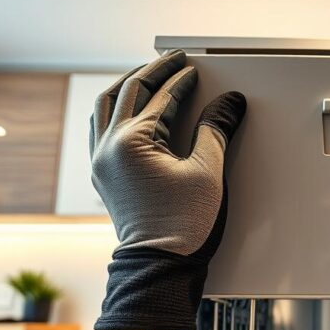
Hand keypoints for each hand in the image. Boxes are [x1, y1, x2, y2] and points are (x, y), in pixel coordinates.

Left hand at [90, 49, 245, 329]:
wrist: (159, 268)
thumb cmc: (182, 227)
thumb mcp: (207, 172)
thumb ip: (216, 130)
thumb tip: (229, 103)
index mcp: (130, 143)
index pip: (159, 98)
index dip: (181, 81)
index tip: (197, 71)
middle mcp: (108, 148)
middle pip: (127, 92)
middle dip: (152, 72)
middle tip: (174, 61)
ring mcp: (101, 162)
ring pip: (106, 106)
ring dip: (128, 86)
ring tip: (149, 76)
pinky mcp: (103, 176)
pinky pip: (101, 128)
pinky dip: (115, 110)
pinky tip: (128, 110)